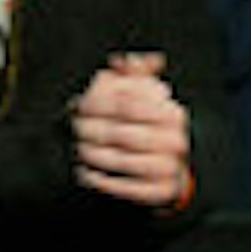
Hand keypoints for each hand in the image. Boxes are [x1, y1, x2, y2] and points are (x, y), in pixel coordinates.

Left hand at [69, 52, 191, 207]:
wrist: (172, 160)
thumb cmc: (149, 121)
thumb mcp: (145, 92)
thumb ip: (133, 73)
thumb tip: (121, 60)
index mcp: (172, 113)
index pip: (129, 105)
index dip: (99, 102)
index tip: (79, 103)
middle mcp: (175, 141)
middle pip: (124, 135)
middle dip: (93, 130)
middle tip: (74, 127)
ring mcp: (170, 167)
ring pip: (126, 162)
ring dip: (97, 156)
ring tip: (79, 149)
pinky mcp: (162, 191)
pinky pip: (129, 189)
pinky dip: (105, 183)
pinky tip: (86, 174)